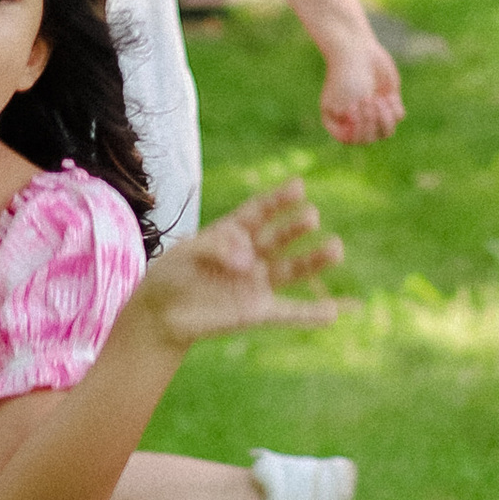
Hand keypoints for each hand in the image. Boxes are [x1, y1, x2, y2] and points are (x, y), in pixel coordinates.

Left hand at [134, 179, 340, 349]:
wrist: (162, 312)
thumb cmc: (172, 274)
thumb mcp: (186, 253)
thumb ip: (216, 249)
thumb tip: (248, 261)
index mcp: (233, 231)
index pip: (260, 212)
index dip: (279, 200)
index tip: (299, 186)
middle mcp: (252, 255)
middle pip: (279, 238)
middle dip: (296, 227)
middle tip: (312, 217)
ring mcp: (257, 283)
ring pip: (291, 270)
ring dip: (314, 261)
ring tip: (336, 248)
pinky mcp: (257, 311)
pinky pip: (288, 312)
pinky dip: (309, 313)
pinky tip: (333, 312)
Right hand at [320, 28, 403, 145]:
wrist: (358, 49)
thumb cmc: (348, 75)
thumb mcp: (348, 102)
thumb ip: (357, 124)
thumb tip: (370, 138)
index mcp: (337, 121)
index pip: (349, 140)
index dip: (357, 131)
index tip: (357, 110)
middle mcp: (355, 120)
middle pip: (369, 138)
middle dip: (371, 122)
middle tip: (369, 100)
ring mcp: (373, 112)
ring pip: (386, 132)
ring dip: (385, 119)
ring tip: (379, 100)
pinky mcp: (388, 102)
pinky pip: (397, 117)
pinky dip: (393, 108)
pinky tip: (387, 95)